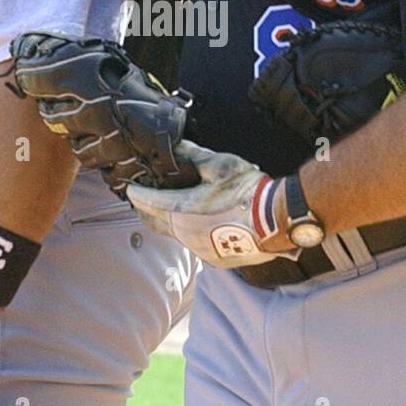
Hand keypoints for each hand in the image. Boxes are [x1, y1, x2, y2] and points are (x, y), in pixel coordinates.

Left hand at [126, 140, 296, 268]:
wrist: (275, 221)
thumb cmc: (246, 191)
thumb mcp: (218, 165)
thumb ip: (192, 156)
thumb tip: (175, 146)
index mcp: (181, 210)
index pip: (148, 202)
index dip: (137, 194)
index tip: (130, 189)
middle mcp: (184, 233)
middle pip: (155, 223)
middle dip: (146, 212)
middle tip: (141, 203)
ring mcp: (198, 249)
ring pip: (176, 235)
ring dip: (170, 223)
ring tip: (169, 212)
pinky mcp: (213, 259)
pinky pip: (195, 245)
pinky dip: (191, 234)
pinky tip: (199, 226)